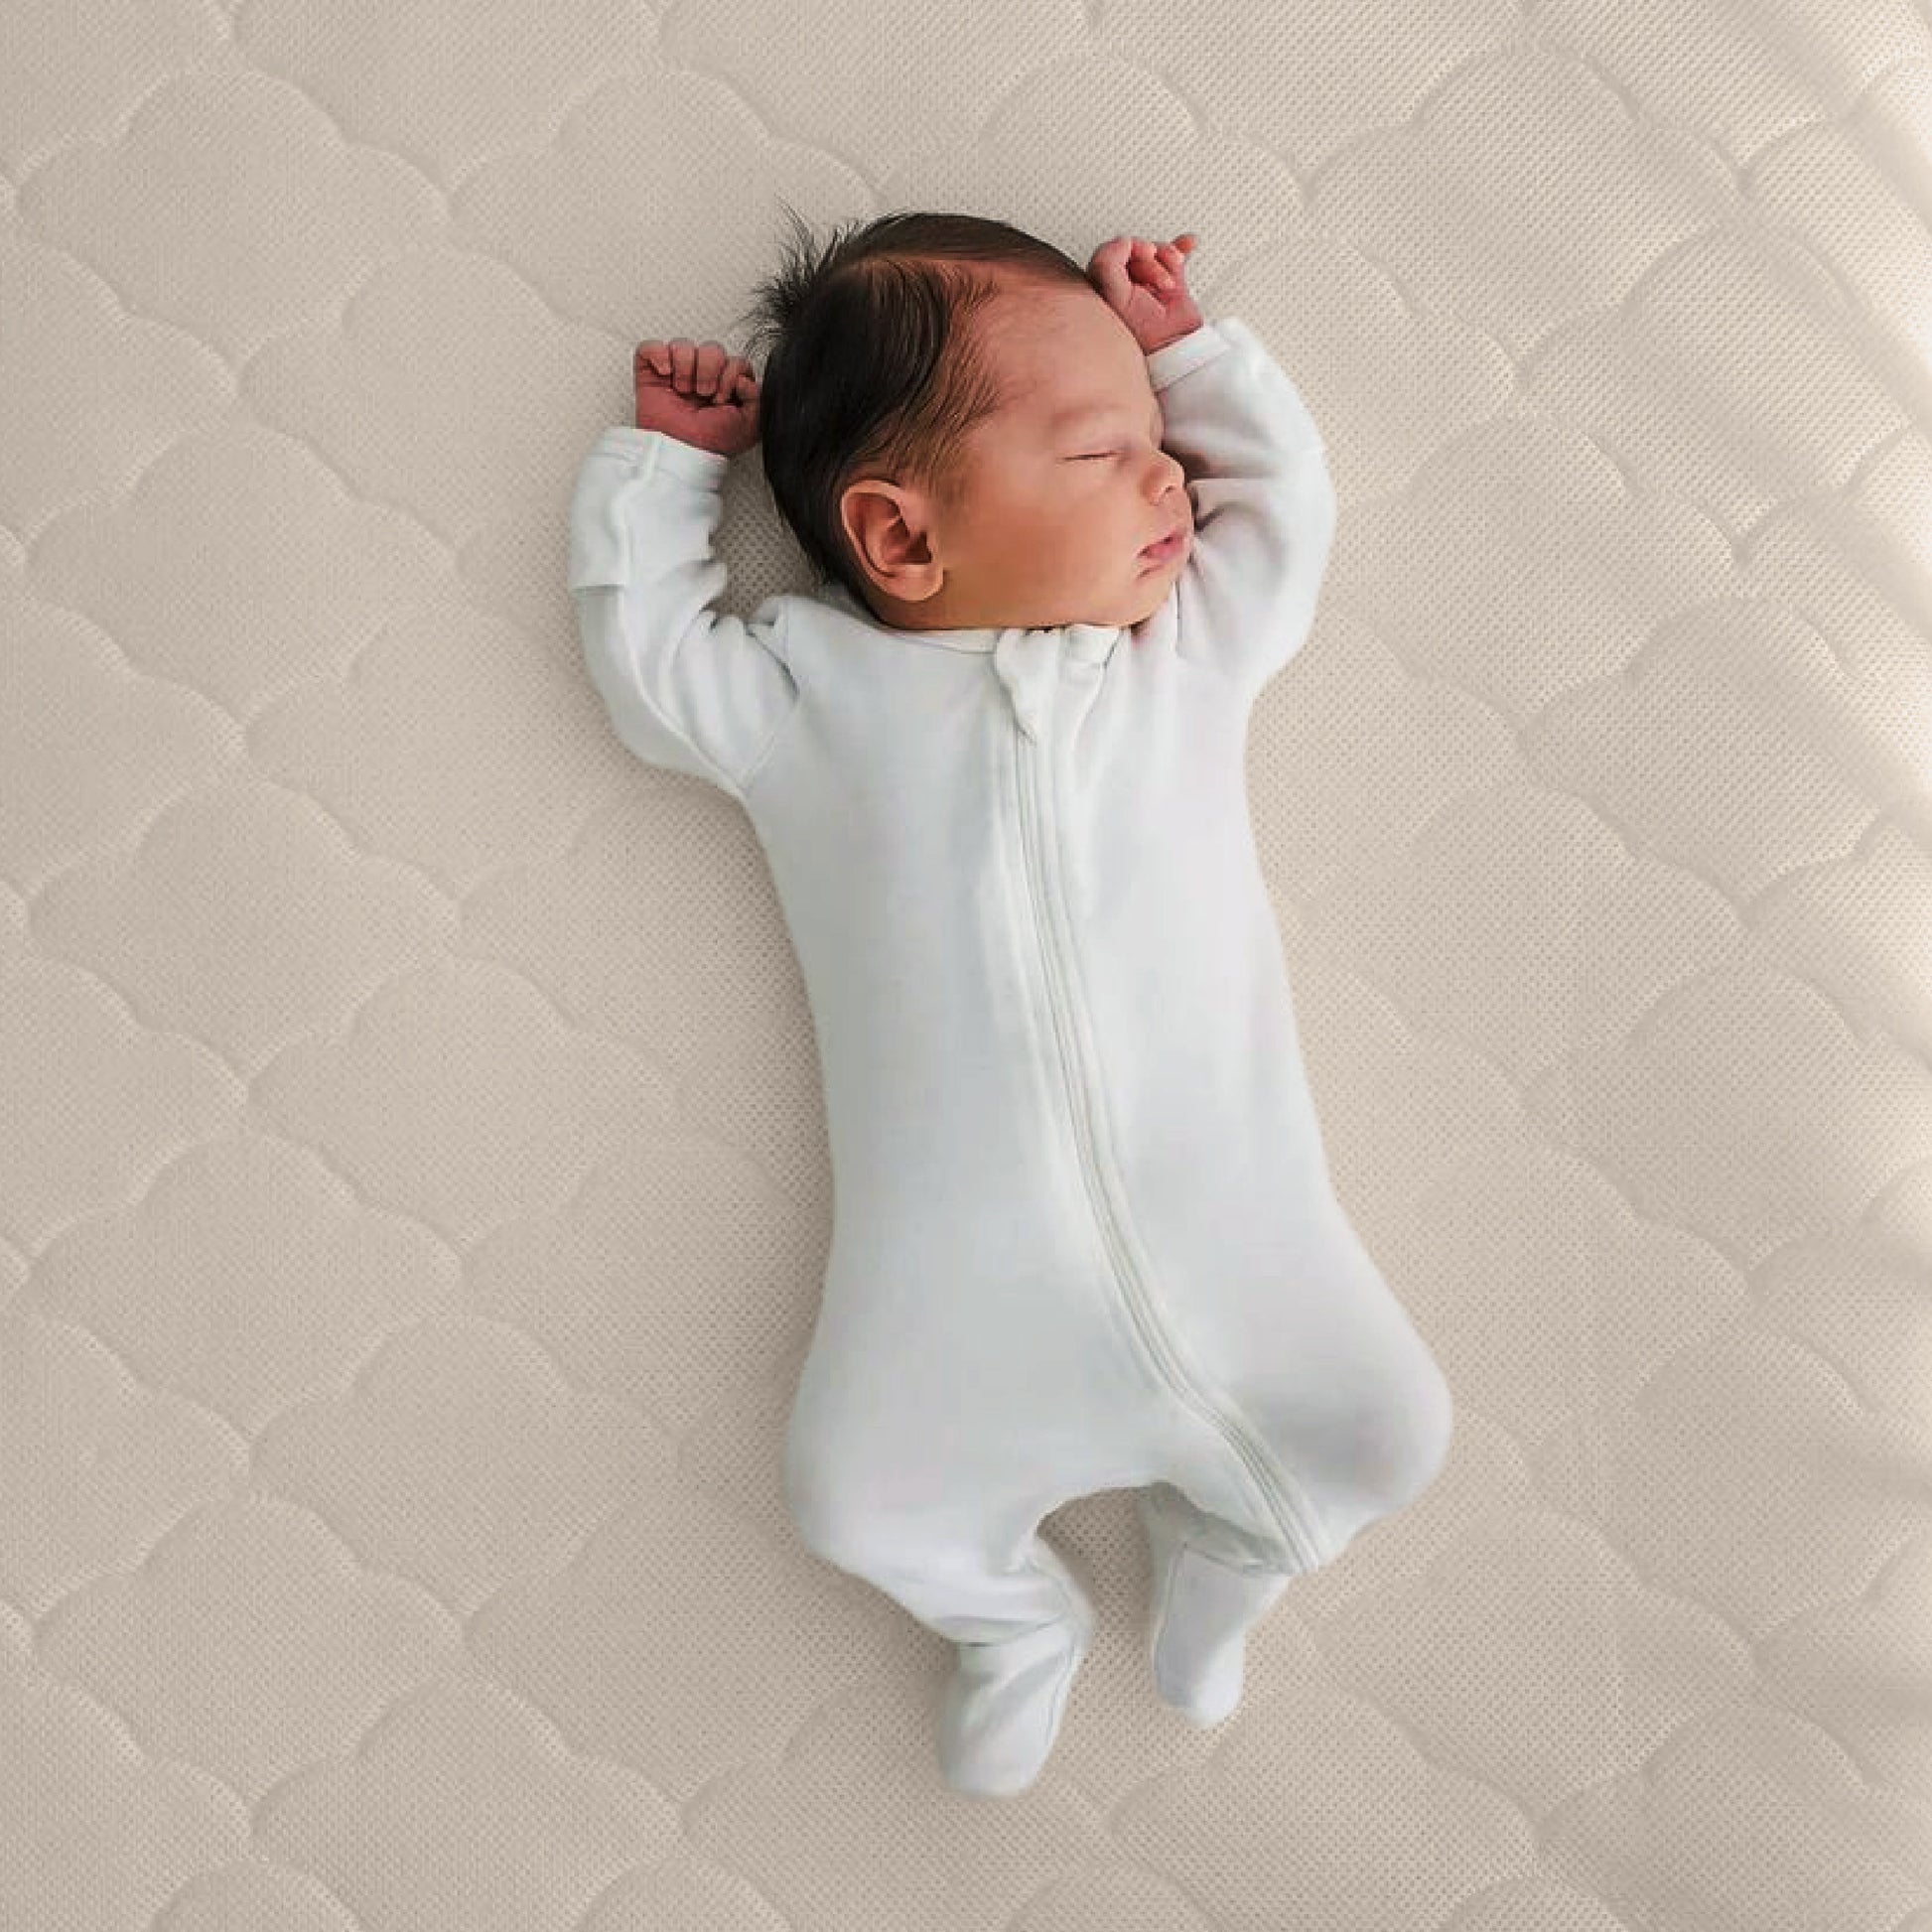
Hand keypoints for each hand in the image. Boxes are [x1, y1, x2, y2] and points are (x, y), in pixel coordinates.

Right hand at [634, 337, 760, 457]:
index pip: (735, 360)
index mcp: (725, 386)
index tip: (722, 397)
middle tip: (704, 394)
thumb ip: (757, 398)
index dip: (731, 374)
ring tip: (683, 390)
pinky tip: (665, 375)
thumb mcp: (748, 427)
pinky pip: (651, 347)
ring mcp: (676, 373)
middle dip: (709, 371)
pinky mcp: (650, 372)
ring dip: (685, 367)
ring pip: (683, 345)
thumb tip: (746, 379)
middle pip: (712, 348)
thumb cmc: (709, 443)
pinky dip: (658, 355)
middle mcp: (702, 376)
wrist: (680, 451)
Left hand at [1087, 232, 1203, 353]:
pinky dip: (1181, 247)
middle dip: (1150, 260)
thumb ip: (1108, 262)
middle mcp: (1125, 283)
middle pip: (1135, 249)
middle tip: (1158, 279)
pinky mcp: (1169, 283)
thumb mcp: (1115, 294)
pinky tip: (1188, 244)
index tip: (1140, 256)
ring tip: (1170, 283)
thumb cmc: (1141, 330)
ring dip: (1167, 259)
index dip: (1127, 249)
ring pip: (1155, 250)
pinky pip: (1174, 255)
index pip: (1110, 251)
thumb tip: (1123, 241)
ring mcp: (1148, 282)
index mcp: (1104, 286)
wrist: (1175, 346)